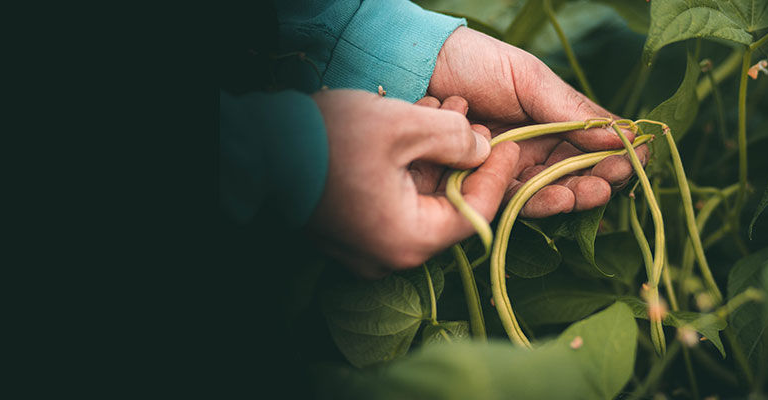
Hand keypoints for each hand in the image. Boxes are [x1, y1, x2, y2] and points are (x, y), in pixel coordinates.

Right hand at [306, 89, 522, 277]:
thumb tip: (483, 147)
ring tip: (445, 111)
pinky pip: (392, 197)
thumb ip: (457, 138)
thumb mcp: (404, 126)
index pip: (476, 216)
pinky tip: (415, 123)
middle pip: (447, 208)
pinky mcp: (350, 227)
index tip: (511, 144)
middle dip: (463, 158)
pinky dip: (407, 162)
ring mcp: (366, 244)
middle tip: (477, 124)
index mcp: (408, 241)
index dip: (499, 176)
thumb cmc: (328, 139)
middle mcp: (389, 254)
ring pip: (419, 197)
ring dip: (435, 153)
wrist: (256, 145)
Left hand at [429, 27, 651, 218]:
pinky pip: (514, 201)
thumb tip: (623, 135)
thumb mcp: (530, 79)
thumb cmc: (475, 63)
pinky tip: (560, 197)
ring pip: (548, 192)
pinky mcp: (481, 186)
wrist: (416, 67)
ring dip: (573, 195)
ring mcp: (508, 170)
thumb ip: (572, 110)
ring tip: (590, 192)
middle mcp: (534, 150)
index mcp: (552, 121)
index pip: (594, 146)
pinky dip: (539, 202)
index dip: (615, 156)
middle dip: (598, 180)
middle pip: (575, 175)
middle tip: (613, 180)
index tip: (634, 159)